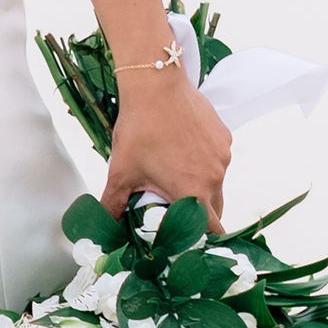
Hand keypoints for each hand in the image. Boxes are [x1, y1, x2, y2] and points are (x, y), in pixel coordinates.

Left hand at [102, 75, 231, 226]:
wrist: (156, 85)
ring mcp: (222, 157)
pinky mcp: (224, 137)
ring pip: (217, 182)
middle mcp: (214, 177)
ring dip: (201, 186)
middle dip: (200, 216)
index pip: (211, 231)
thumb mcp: (122, 171)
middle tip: (179, 212)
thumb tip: (104, 224)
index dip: (203, 240)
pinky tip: (183, 149)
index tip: (192, 242)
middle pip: (216, 209)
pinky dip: (205, 162)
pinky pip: (218, 159)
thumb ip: (114, 204)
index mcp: (192, 192)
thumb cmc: (140, 129)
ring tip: (176, 174)